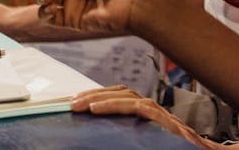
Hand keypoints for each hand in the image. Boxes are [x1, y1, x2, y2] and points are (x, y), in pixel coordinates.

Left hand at [70, 85, 217, 148]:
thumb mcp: (147, 145)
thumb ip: (127, 139)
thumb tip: (101, 140)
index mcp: (150, 120)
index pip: (122, 99)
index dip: (99, 96)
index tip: (74, 101)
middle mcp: (157, 114)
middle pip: (123, 93)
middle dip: (95, 94)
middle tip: (70, 102)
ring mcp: (163, 118)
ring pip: (130, 96)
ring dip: (101, 97)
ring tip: (79, 104)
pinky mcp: (168, 125)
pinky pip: (140, 109)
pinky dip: (117, 106)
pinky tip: (97, 109)